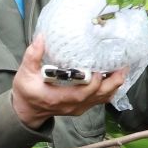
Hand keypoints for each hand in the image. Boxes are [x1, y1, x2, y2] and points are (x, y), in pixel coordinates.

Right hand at [11, 35, 126, 127]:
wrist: (28, 110)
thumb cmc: (27, 91)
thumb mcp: (25, 73)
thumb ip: (33, 55)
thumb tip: (42, 37)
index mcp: (59, 98)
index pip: (82, 94)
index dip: (94, 83)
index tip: (99, 69)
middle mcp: (73, 105)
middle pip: (99, 96)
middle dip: (113, 82)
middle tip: (123, 65)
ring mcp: (79, 107)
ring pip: (103, 98)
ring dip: (115, 84)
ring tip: (123, 68)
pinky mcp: (82, 106)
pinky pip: (101, 99)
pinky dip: (110, 88)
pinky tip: (114, 75)